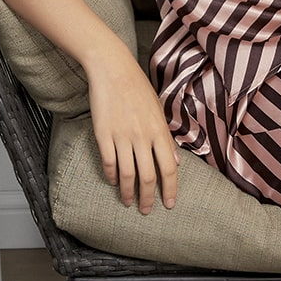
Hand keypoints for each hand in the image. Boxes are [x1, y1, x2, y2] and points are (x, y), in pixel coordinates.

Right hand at [85, 46, 179, 213]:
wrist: (113, 69)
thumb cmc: (138, 88)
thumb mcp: (158, 111)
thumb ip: (166, 138)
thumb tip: (176, 161)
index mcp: (159, 130)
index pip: (170, 168)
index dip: (171, 189)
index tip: (170, 203)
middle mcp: (143, 136)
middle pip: (149, 176)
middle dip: (149, 198)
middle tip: (147, 210)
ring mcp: (122, 136)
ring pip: (127, 174)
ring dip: (128, 192)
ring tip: (128, 202)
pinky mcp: (103, 134)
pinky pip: (108, 163)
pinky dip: (110, 176)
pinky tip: (112, 182)